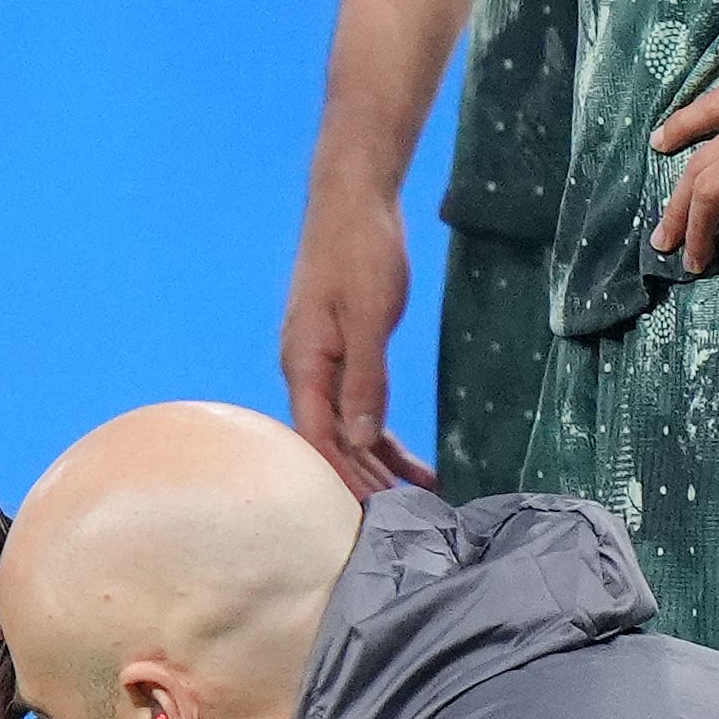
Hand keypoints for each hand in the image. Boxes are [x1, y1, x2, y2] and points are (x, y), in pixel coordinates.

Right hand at [283, 154, 440, 500]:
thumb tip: (359, 437)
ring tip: (414, 497)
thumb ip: (364, 379)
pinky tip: (407, 458)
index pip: (316, 437)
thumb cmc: (359, 251)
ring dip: (376, 462)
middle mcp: (306, 368)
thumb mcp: (369, 318)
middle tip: (401, 518)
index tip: (368, 511)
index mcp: (303, 363)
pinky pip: (359, 404)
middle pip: (329, 439)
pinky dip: (381, 432)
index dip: (341, 476)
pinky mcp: (344, 351)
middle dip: (362, 478)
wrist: (353, 200)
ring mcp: (323, 361)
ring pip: (346, 426)